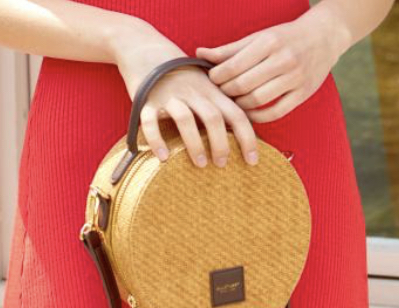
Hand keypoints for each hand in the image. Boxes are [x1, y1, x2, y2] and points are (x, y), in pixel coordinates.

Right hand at [110, 21, 258, 167]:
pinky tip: (163, 157)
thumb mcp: (206, 86)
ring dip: (195, 144)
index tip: (252, 161)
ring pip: (185, 119)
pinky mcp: (146, 101)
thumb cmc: (183, 77)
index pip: (237, 115)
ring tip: (201, 164)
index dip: (247, 138)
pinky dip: (156, 140)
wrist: (147, 51)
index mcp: (212, 91)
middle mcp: (193, 93)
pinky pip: (150, 122)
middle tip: (222, 164)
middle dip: (221, 144)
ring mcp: (169, 96)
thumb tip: (243, 139)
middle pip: (213, 118)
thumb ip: (222, 107)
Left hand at [195, 8, 351, 122]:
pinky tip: (248, 113)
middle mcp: (283, 59)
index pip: (234, 65)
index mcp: (269, 42)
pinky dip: (258, 117)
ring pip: (258, 100)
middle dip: (226, 92)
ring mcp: (295, 78)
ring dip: (239, 105)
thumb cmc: (284, 38)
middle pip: (243, 84)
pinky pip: (276, 112)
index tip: (212, 79)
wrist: (323, 37)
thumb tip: (199, 54)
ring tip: (232, 103)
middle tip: (219, 94)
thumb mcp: (258, 38)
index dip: (217, 77)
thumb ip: (229, 50)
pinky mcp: (303, 94)